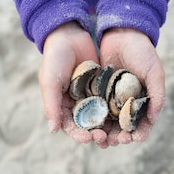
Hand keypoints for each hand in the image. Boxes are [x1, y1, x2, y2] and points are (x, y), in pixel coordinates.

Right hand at [39, 22, 107, 146]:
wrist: (69, 35)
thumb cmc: (55, 59)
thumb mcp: (49, 82)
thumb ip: (51, 105)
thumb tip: (53, 130)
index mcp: (61, 105)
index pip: (69, 126)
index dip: (78, 134)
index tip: (87, 138)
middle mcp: (76, 103)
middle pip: (87, 125)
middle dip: (95, 134)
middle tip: (104, 138)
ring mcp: (90, 96)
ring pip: (100, 116)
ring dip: (107, 127)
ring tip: (114, 133)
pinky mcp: (102, 88)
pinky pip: (109, 102)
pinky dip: (115, 111)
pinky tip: (123, 116)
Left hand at [99, 28, 165, 144]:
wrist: (122, 34)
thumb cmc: (142, 52)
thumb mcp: (154, 72)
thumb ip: (157, 94)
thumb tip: (154, 118)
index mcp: (142, 101)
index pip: (141, 123)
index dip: (139, 132)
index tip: (134, 138)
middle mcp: (126, 102)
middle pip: (122, 126)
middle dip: (119, 136)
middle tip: (114, 141)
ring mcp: (110, 98)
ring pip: (107, 121)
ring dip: (104, 132)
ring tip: (100, 138)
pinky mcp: (96, 91)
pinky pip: (94, 108)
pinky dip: (92, 118)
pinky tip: (89, 125)